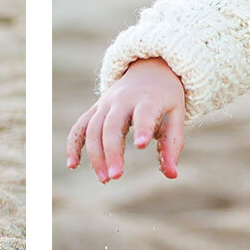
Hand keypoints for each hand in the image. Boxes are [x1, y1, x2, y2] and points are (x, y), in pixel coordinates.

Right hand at [66, 57, 186, 182]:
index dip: (143, 127)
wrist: (149, 69)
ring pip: (93, 128)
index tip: (141, 145)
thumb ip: (172, 144)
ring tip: (105, 179)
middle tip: (116, 177)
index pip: (144, 113)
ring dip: (95, 154)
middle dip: (111, 151)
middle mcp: (123, 99)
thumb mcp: (176, 116)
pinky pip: (80, 126)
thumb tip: (171, 175)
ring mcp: (106, 103)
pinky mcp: (96, 109)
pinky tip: (72, 165)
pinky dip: (73, 144)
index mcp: (148, 99)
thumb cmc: (165, 98)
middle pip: (112, 125)